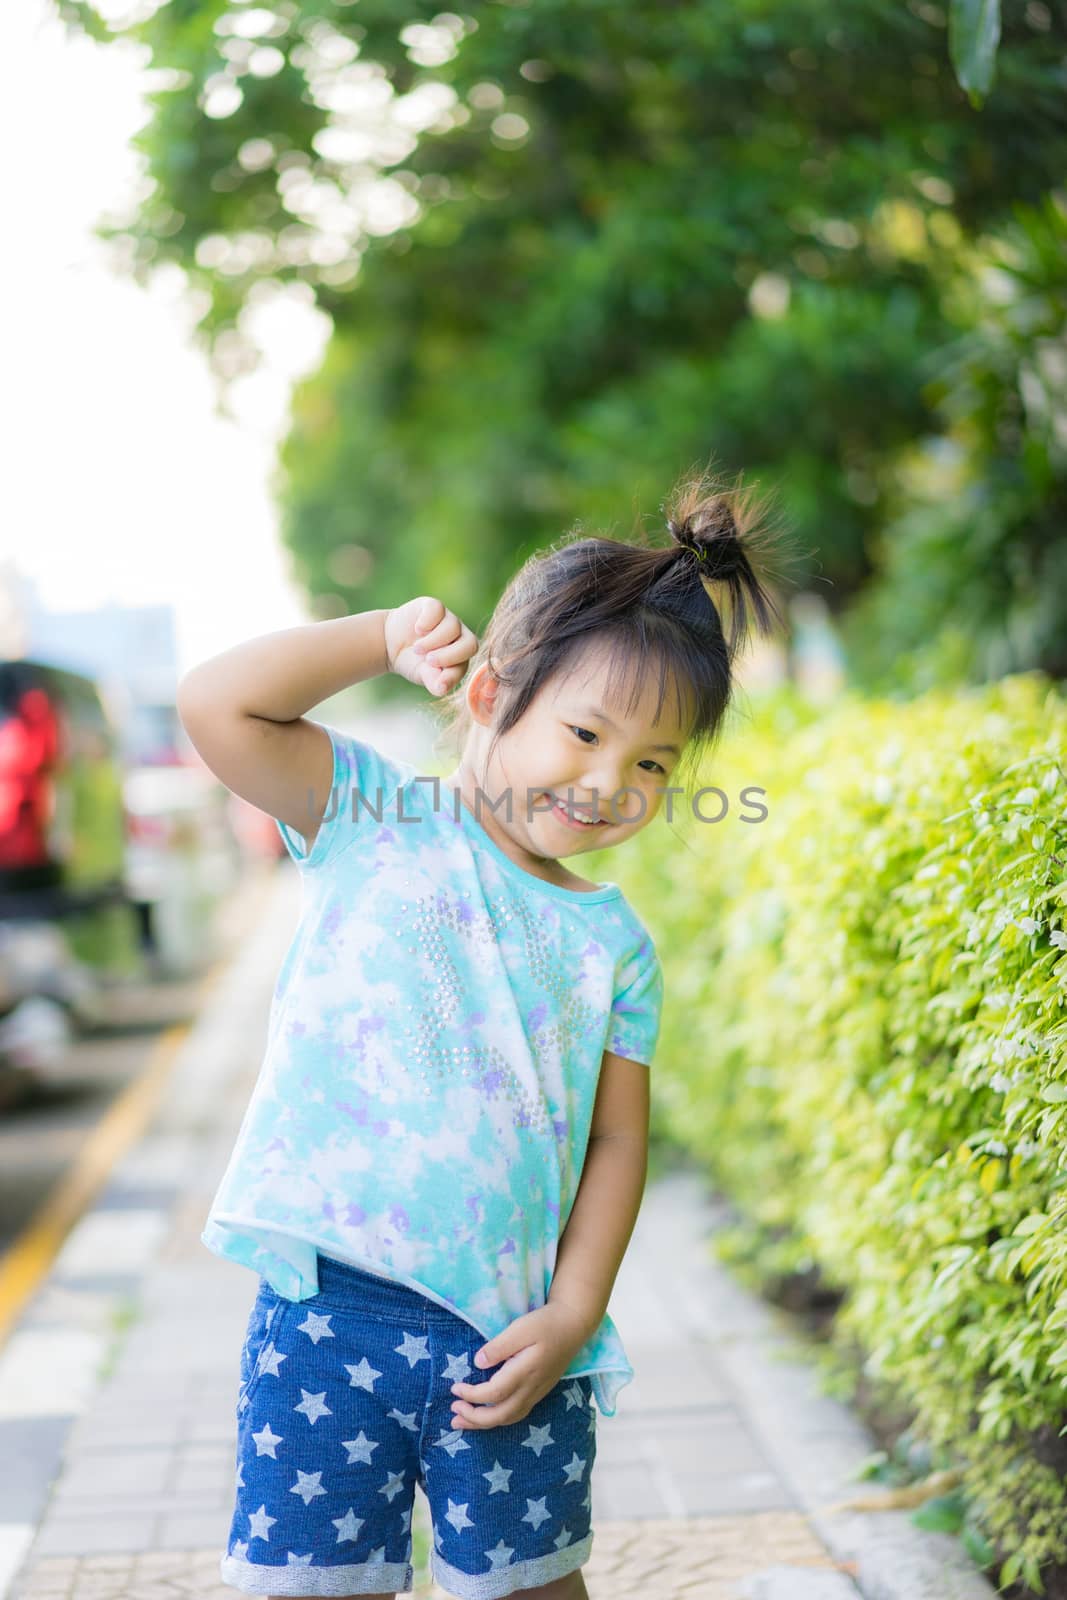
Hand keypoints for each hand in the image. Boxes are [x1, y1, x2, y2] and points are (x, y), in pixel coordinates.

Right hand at [384, 596, 477, 697]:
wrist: (390, 642)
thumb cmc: (412, 661)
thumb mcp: (423, 675)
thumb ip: (435, 682)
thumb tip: (442, 689)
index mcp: (461, 655)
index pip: (466, 663)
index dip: (452, 672)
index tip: (434, 677)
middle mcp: (459, 635)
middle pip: (470, 643)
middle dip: (449, 655)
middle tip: (428, 660)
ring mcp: (448, 618)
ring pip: (453, 627)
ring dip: (433, 641)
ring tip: (417, 649)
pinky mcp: (433, 606)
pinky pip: (438, 609)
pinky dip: (427, 622)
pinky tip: (417, 629)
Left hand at [448, 1302, 591, 1430]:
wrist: (574, 1326)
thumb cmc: (545, 1323)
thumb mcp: (520, 1327)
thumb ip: (499, 1346)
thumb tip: (478, 1363)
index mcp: (525, 1372)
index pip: (493, 1393)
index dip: (471, 1395)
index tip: (454, 1387)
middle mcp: (531, 1388)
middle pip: (501, 1415)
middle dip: (474, 1419)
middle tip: (453, 1413)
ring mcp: (537, 1392)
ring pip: (509, 1418)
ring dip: (485, 1424)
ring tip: (464, 1421)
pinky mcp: (539, 1392)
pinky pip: (517, 1414)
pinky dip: (499, 1419)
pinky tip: (488, 1415)